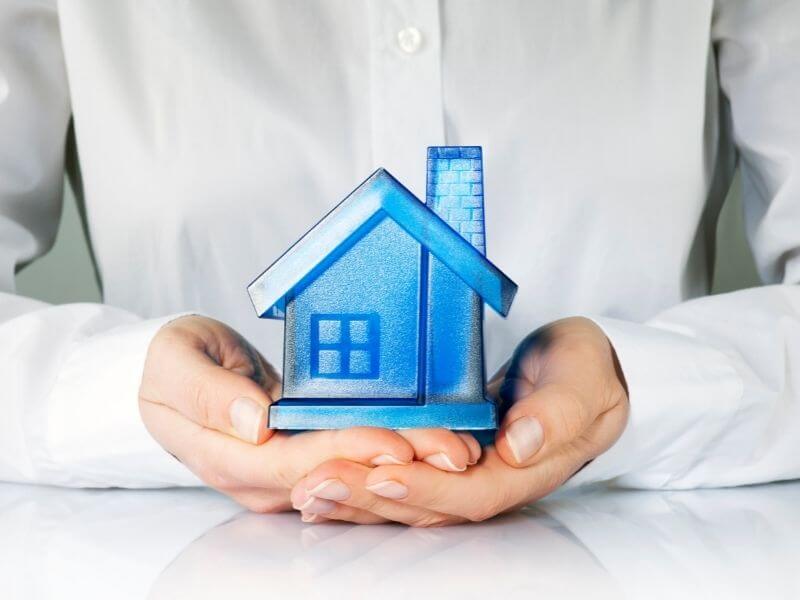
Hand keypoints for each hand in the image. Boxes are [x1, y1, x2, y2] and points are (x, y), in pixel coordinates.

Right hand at [139, 316, 479, 511]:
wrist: (174, 373)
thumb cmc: (169, 363)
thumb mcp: (173, 362)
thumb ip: (206, 393)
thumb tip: (253, 422)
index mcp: (227, 455)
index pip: (294, 463)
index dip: (345, 453)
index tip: (393, 443)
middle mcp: (262, 475)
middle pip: (336, 474)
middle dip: (395, 463)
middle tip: (451, 448)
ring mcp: (286, 468)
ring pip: (351, 472)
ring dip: (405, 461)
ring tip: (456, 446)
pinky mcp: (303, 451)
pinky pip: (350, 455)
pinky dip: (392, 449)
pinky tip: (429, 438)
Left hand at [289, 317, 628, 524]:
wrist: (581, 372)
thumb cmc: (584, 372)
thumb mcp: (584, 379)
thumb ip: (560, 410)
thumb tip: (522, 442)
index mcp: (523, 469)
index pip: (470, 492)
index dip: (425, 488)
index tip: (381, 473)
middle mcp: (488, 479)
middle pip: (425, 504)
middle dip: (369, 497)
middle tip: (316, 484)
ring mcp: (464, 471)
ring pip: (406, 497)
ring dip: (356, 497)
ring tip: (306, 489)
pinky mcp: (444, 456)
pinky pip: (402, 474)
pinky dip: (363, 480)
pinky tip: (326, 477)